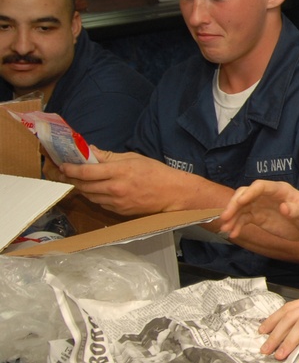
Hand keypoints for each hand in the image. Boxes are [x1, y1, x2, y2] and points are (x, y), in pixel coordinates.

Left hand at [57, 147, 186, 214]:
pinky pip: (100, 203)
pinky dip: (94, 196)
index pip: (86, 172)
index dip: (71, 169)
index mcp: (120, 171)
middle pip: (84, 185)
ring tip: (79, 181)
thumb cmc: (155, 172)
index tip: (63, 165)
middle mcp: (115, 188)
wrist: (172, 193)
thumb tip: (89, 150)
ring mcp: (117, 202)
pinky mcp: (119, 211)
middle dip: (72, 179)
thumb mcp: (133, 158)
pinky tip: (96, 190)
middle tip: (65, 173)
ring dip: (82, 188)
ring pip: (89, 196)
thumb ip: (109, 156)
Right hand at [220, 180, 298, 242]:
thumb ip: (296, 210)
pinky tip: (233, 234)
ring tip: (225, 228)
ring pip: (241, 207)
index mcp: (279, 189)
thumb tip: (284, 208)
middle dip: (234, 204)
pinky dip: (237, 225)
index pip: (260, 186)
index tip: (240, 201)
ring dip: (231, 216)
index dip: (249, 192)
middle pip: (245, 194)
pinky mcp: (258, 217)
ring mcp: (260, 206)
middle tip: (225, 217)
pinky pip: (243, 219)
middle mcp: (266, 195)